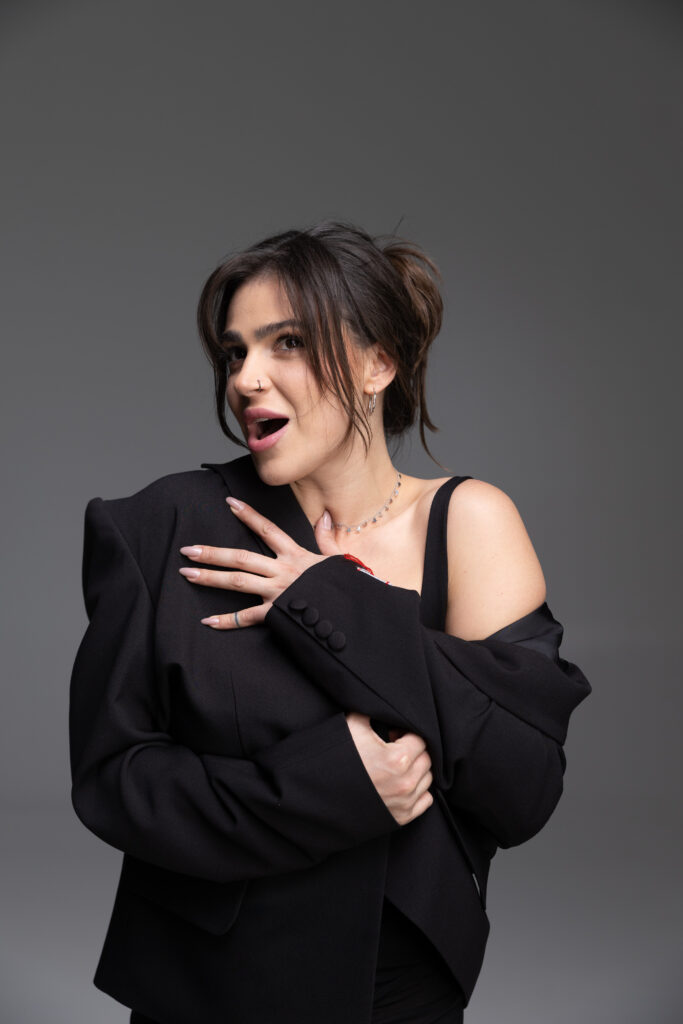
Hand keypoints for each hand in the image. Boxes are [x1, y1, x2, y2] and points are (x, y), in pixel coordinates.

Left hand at [178, 497, 342, 628]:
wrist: (350, 612)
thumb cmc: (344, 586)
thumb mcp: (336, 558)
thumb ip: (326, 537)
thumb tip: (325, 516)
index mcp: (295, 554)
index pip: (267, 529)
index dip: (248, 515)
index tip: (229, 503)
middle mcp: (282, 570)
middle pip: (241, 557)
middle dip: (212, 553)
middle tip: (187, 550)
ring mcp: (276, 592)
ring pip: (237, 581)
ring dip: (209, 578)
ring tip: (187, 574)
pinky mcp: (276, 614)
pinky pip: (247, 617)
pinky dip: (226, 621)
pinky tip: (207, 620)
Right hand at [344, 712, 433, 825]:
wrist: (320, 793)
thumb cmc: (337, 759)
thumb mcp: (352, 726)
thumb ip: (373, 712)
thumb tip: (382, 706)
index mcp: (397, 759)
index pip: (420, 740)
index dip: (407, 733)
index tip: (394, 735)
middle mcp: (405, 783)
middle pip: (426, 759)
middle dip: (413, 751)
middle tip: (394, 748)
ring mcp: (404, 802)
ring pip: (428, 779)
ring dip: (416, 770)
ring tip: (395, 766)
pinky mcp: (400, 817)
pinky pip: (425, 800)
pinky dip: (418, 790)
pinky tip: (400, 783)